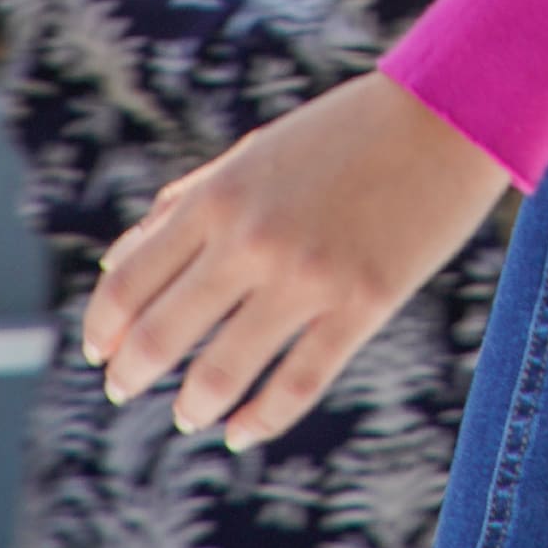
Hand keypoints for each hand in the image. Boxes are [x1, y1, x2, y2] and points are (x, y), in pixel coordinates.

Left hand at [83, 72, 505, 446]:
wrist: (448, 114)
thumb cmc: (346, 130)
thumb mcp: (255, 153)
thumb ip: (186, 203)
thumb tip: (115, 261)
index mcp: (221, 196)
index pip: (129, 283)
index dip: (103, 328)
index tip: (99, 350)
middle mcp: (253, 239)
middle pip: (160, 335)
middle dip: (131, 374)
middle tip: (124, 389)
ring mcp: (308, 278)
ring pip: (221, 374)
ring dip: (193, 404)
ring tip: (189, 413)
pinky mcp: (361, 306)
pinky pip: (296, 386)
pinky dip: (259, 421)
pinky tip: (242, 432)